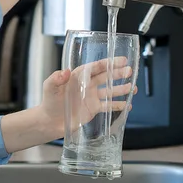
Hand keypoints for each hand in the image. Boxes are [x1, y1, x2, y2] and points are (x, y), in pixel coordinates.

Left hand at [0, 57, 135, 152]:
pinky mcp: (93, 109)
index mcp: (77, 76)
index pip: (95, 67)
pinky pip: (108, 106)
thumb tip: (64, 71)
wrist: (49, 121)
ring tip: (133, 88)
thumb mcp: (49, 87)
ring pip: (110, 91)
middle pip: (105, 77)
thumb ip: (55, 79)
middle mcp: (87, 85)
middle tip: (130, 71)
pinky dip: (118, 106)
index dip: (108, 63)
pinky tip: (128, 105)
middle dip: (118, 74)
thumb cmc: (48, 102)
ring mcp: (91, 97)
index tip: (120, 60)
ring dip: (121, 89)